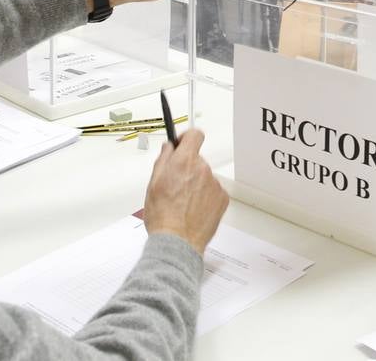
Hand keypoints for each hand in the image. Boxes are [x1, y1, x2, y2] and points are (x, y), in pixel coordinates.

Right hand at [142, 129, 228, 254]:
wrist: (177, 241)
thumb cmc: (163, 217)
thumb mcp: (153, 183)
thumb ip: (163, 160)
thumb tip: (168, 149)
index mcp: (184, 161)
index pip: (194, 135)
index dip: (186, 138)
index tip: (181, 144)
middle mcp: (202, 169)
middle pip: (197, 159)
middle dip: (187, 167)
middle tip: (175, 185)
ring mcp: (214, 184)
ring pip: (205, 177)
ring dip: (196, 184)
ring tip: (183, 203)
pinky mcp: (222, 198)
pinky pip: (213, 191)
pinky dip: (205, 197)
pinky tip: (193, 209)